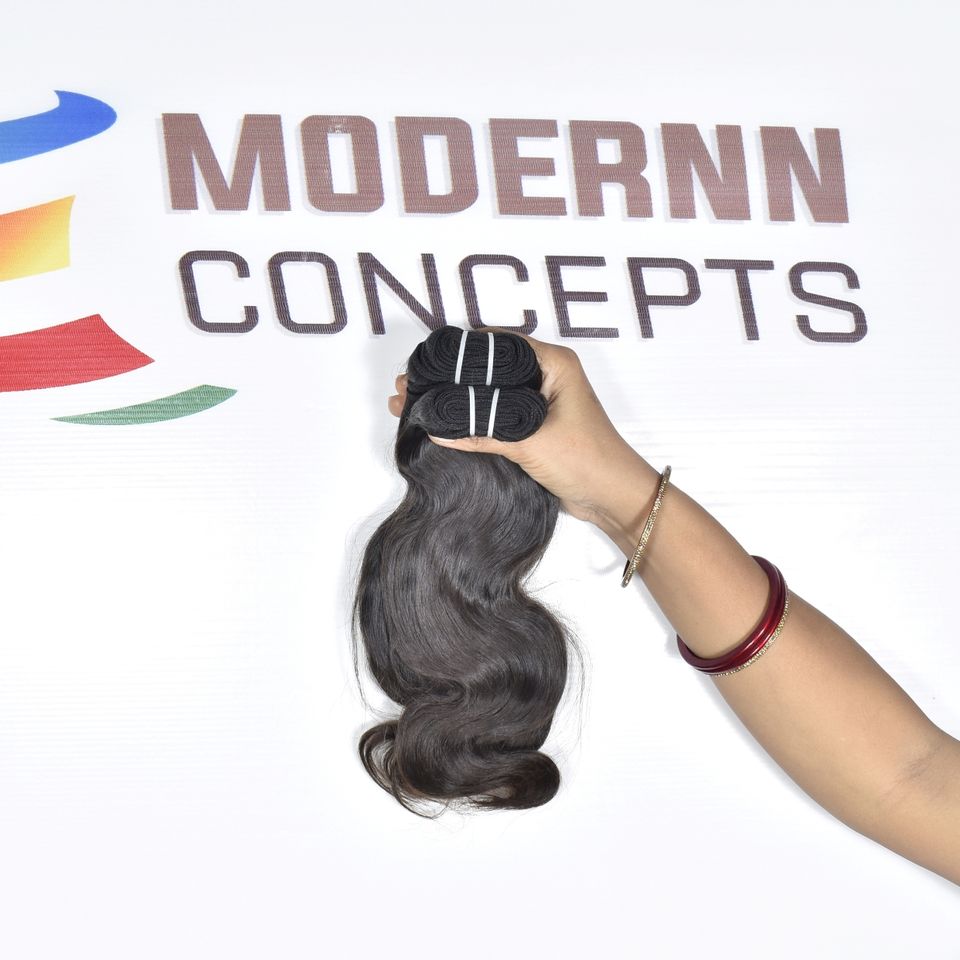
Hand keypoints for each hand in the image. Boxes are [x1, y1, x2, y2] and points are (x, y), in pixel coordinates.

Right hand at [387, 328, 655, 535]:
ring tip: (412, 405)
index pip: (496, 345)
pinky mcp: (531, 427)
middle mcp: (544, 376)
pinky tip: (440, 427)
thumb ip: (484, 434)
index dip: (457, 354)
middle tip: (409, 386)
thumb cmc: (589, 460)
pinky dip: (468, 421)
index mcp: (552, 363)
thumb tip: (438, 430)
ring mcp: (536, 402)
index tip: (424, 365)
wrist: (613, 499)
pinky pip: (493, 417)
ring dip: (454, 401)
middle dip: (447, 379)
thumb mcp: (532, 443)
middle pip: (486, 370)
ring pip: (487, 395)